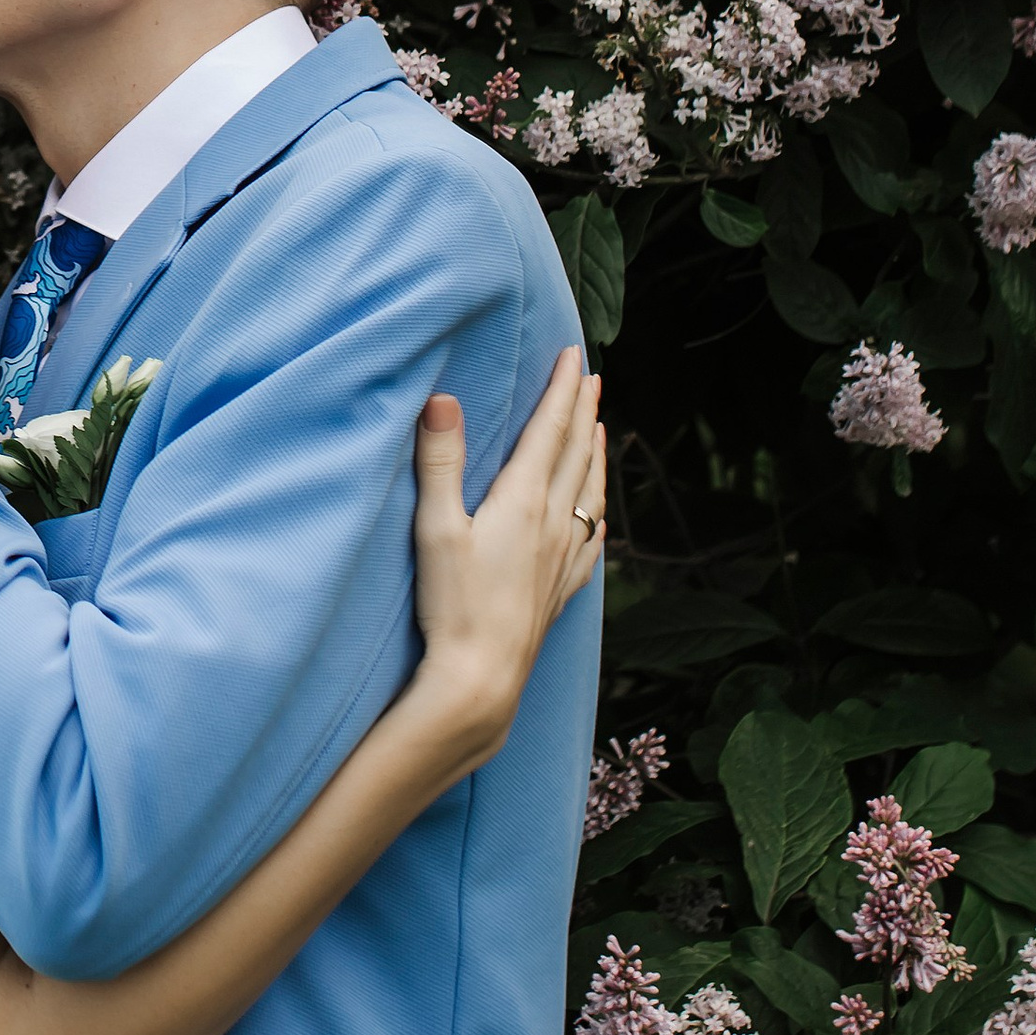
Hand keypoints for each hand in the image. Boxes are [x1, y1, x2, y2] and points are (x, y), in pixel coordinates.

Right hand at [408, 348, 604, 768]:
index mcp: (524, 500)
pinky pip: (591, 537)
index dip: (563, 388)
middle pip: (577, 454)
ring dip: (595, 455)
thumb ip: (439, 461)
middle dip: (584, 411)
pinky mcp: (561, 589)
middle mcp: (554, 524)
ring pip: (590, 493)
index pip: (551, 430)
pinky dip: (596, 510)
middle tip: (592, 375)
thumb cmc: (454, 604)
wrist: (482, 679)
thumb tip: (441, 398)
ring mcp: (563, 558)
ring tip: (600, 430)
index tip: (575, 354)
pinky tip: (597, 516)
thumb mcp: (435, 527)